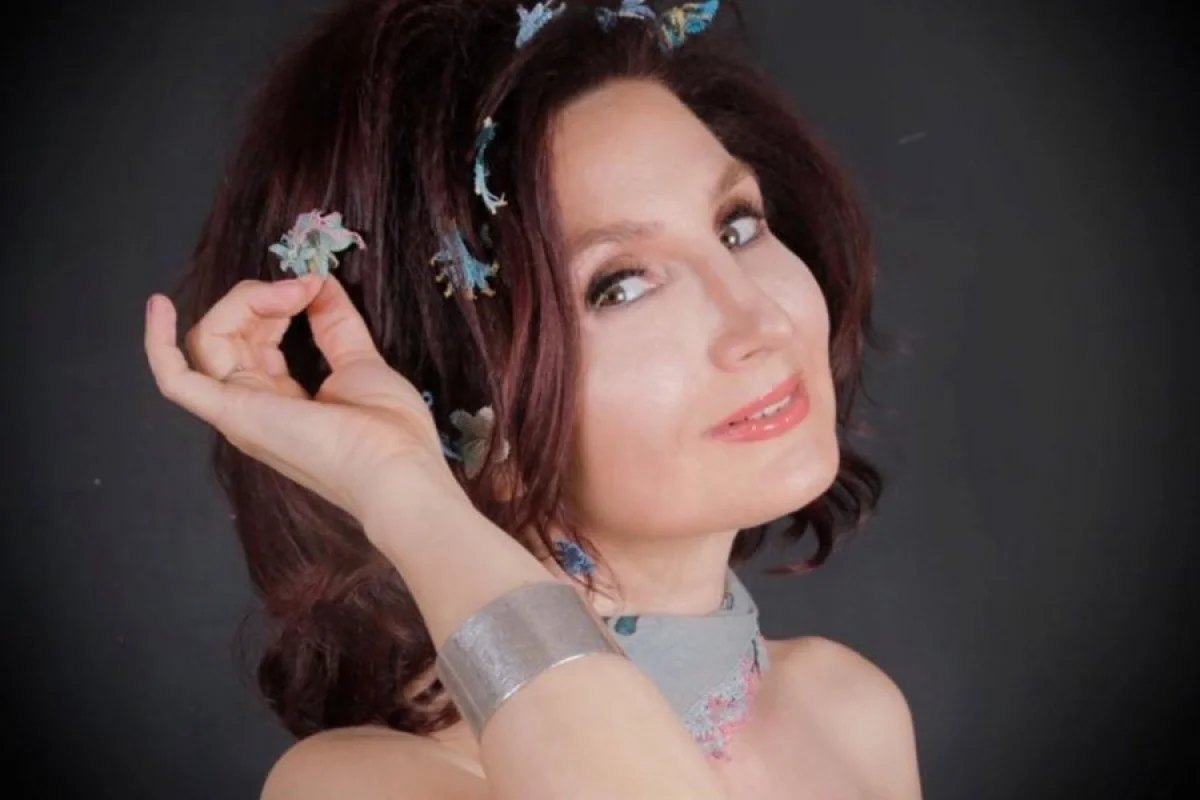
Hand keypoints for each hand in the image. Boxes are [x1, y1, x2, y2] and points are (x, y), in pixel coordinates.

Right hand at [144, 273, 462, 525]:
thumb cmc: (391, 433)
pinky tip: (159, 306)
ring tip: (288, 294)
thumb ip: (335, 323)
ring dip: (243, 303)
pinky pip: (177, 381)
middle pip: (226, 333)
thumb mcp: (360, 361)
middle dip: (260, 297)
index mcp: (279, 400)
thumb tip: (320, 283)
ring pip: (208, 340)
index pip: (252, 337)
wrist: (400, 471)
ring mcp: (238, 413)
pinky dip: (158, 344)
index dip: (276, 302)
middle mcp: (251, 407)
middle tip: (304, 287)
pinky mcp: (234, 414)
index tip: (315, 286)